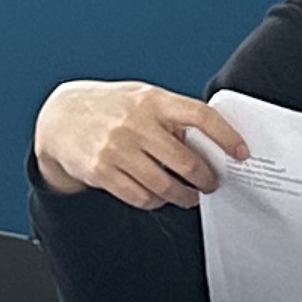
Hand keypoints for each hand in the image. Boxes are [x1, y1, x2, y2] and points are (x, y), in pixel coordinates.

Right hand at [32, 81, 245, 209]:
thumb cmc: (110, 108)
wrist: (60, 118)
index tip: (241, 152)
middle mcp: (135, 123)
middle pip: (185, 161)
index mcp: (152, 100)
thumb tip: (207, 144)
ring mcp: (117, 148)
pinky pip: (140, 197)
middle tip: (211, 184)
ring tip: (188, 196)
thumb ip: (170, 116)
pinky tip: (158, 197)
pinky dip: (155, 202)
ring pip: (164, 186)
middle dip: (205, 179)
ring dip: (183, 197)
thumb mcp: (140, 99)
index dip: (226, 135)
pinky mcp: (101, 171)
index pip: (200, 116)